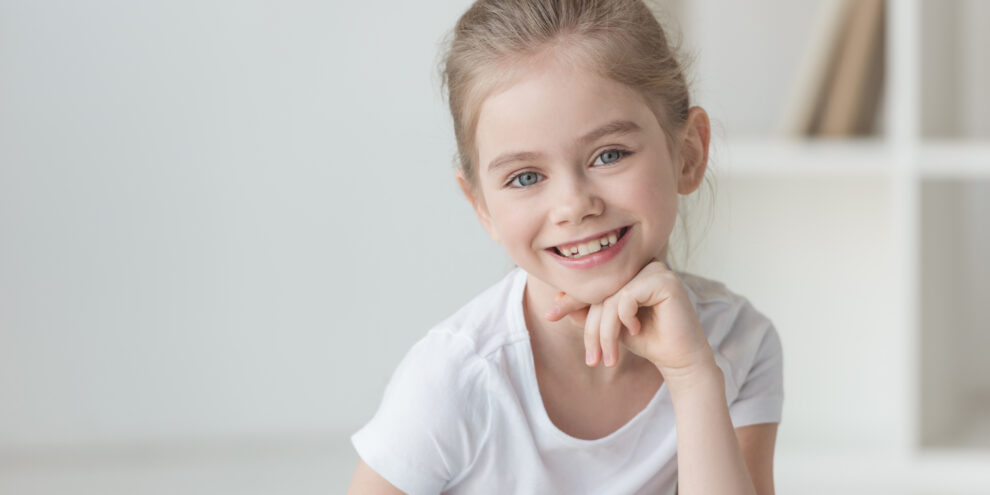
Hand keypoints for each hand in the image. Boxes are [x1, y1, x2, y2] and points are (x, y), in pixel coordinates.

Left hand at [545, 259, 714, 377]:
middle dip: (590, 328)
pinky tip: (636, 330)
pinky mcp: (664, 279)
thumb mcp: (611, 327)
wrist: (678, 359)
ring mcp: (654, 268)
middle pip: (600, 292)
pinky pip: (627, 297)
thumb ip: (588, 313)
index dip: (571, 300)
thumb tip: (558, 301)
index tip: (550, 314)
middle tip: (591, 358)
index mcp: (629, 271)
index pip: (593, 283)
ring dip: (605, 331)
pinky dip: (625, 318)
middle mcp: (640, 265)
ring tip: (609, 356)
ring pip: (611, 297)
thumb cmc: (647, 340)